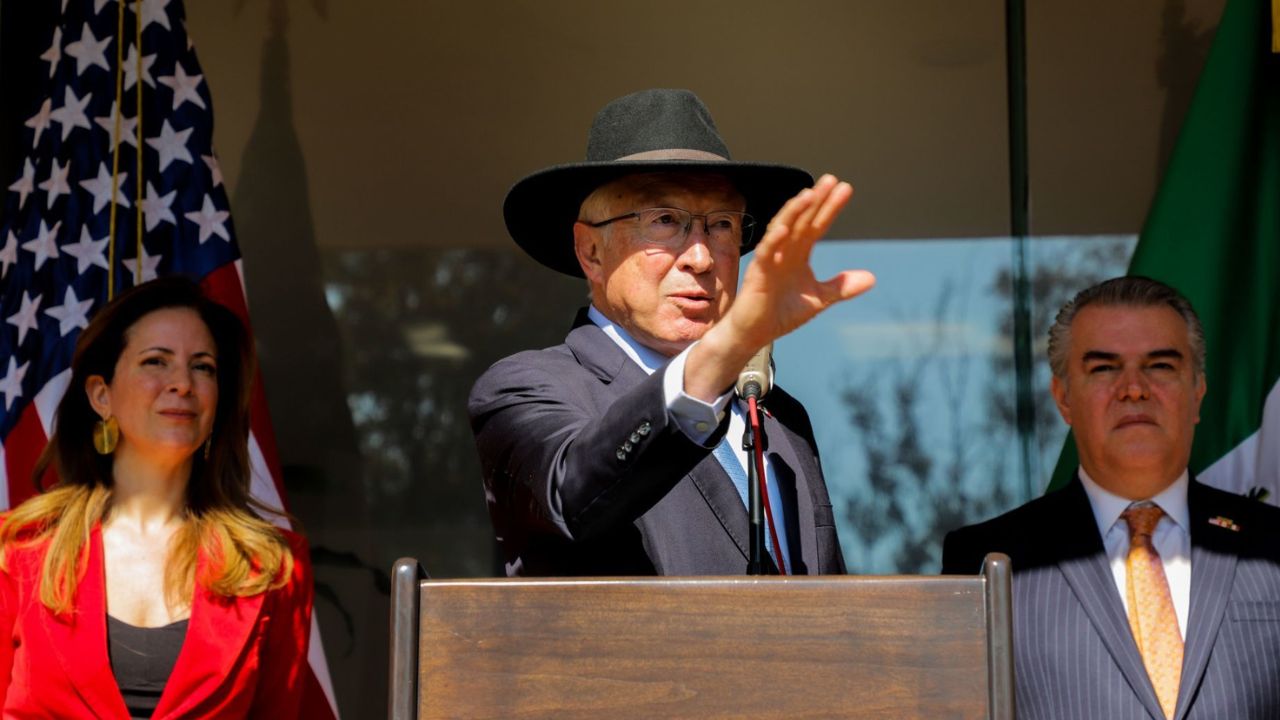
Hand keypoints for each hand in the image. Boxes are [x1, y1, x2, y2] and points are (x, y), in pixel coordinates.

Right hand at [683, 174, 874, 400]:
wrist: (755, 334)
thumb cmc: (781, 314)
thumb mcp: (818, 300)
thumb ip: (841, 287)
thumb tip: (871, 278)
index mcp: (799, 254)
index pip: (817, 225)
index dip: (830, 208)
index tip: (845, 188)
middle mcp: (784, 251)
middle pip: (801, 220)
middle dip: (815, 201)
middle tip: (831, 180)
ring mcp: (770, 259)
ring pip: (782, 229)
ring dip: (794, 212)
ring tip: (809, 195)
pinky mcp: (757, 273)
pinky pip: (765, 253)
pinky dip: (774, 240)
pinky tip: (784, 229)